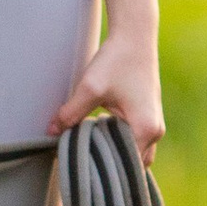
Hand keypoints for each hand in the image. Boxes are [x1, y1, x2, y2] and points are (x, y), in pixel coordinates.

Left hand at [50, 24, 164, 163]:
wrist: (134, 37)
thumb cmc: (116, 60)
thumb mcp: (90, 87)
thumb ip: (71, 112)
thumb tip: (51, 131)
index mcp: (145, 129)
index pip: (124, 165)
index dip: (102, 168)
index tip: (81, 165)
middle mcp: (155, 131)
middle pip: (131, 164)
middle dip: (109, 164)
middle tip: (83, 159)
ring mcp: (154, 124)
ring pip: (134, 153)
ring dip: (114, 152)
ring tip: (89, 147)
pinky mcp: (148, 116)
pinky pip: (134, 141)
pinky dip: (118, 142)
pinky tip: (97, 134)